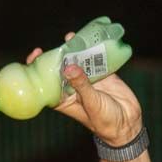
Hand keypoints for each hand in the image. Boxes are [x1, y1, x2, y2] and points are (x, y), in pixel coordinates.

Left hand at [26, 32, 142, 145]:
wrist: (127, 124)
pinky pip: (96, 60)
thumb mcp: (91, 103)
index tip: (33, 57)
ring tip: (71, 37)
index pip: (45, 83)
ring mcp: (88, 80)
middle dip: (56, 56)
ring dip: (75, 50)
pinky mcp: (103, 75)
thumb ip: (81, 85)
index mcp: (64, 98)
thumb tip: (68, 67)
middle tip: (54, 44)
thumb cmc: (104, 121)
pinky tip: (91, 39)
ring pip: (78, 62)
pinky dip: (94, 51)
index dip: (37, 71)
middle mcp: (73, 87)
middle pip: (60, 69)